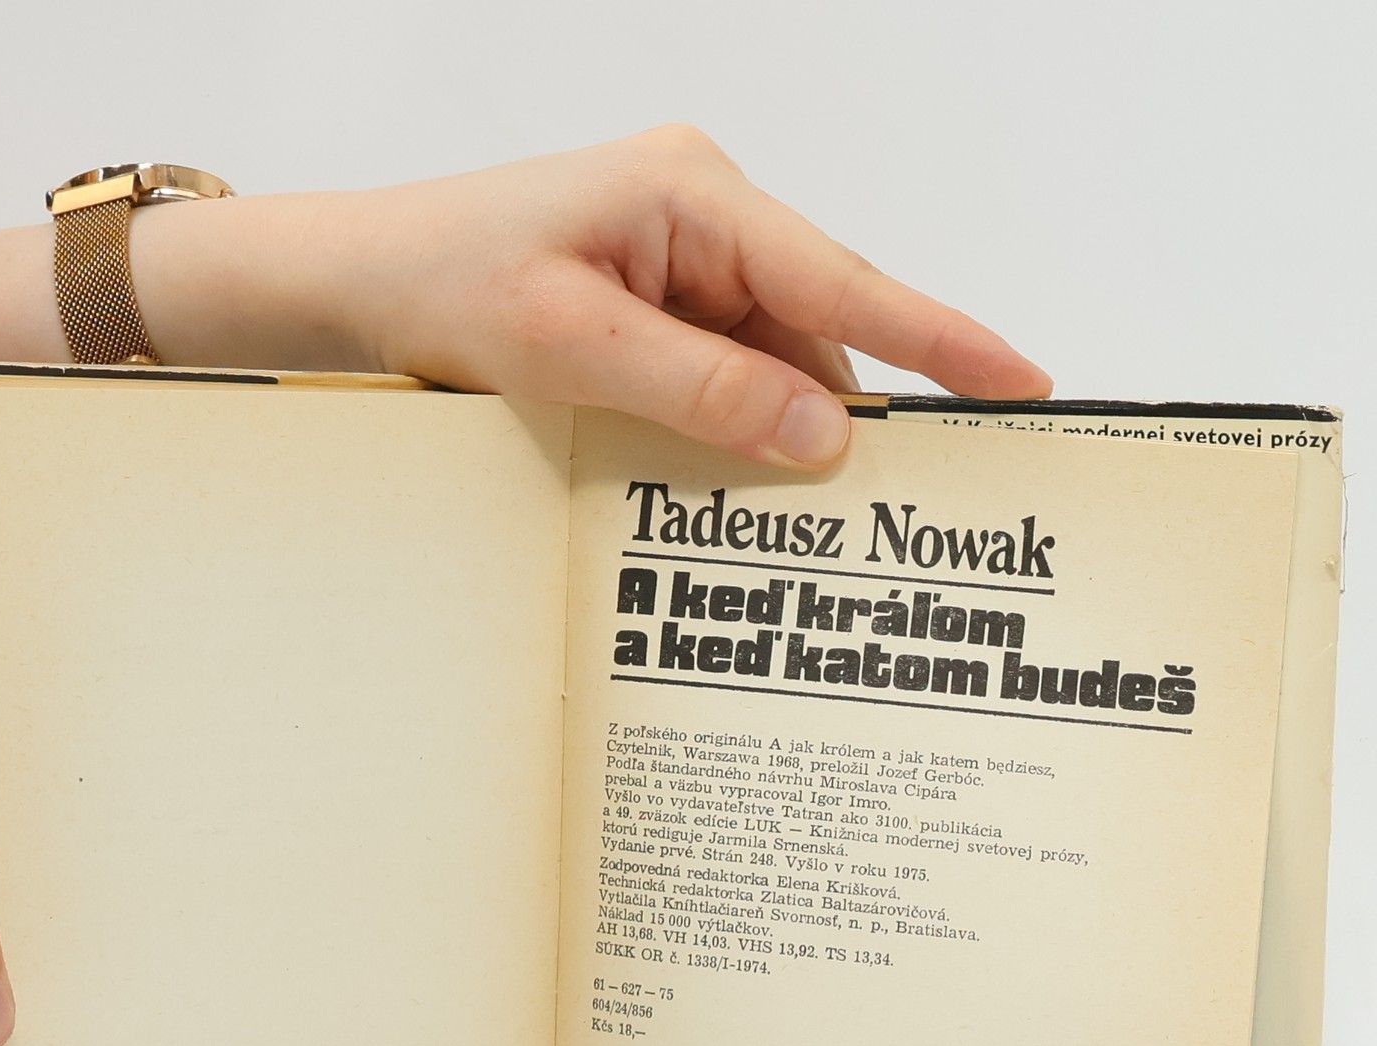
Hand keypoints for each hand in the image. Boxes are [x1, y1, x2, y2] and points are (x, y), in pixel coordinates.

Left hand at [181, 126, 1051, 467]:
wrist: (355, 282)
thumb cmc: (442, 285)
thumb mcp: (571, 345)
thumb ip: (700, 386)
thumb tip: (821, 431)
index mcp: (694, 194)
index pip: (841, 278)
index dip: (938, 339)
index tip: (1020, 383)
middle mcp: (702, 216)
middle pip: (814, 328)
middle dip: (848, 417)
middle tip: (903, 508)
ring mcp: (680, 260)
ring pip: (772, 361)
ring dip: (782, 436)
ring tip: (807, 520)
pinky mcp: (654, 302)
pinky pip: (725, 372)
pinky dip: (734, 430)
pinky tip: (731, 486)